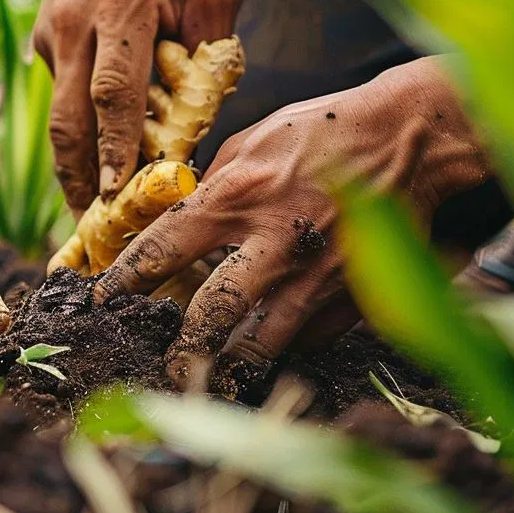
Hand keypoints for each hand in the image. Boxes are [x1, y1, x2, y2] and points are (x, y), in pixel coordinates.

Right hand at [34, 0, 242, 212]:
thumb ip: (212, 49)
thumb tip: (198, 124)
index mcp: (120, 2)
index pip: (114, 89)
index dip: (117, 148)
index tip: (118, 199)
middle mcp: (73, 21)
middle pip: (67, 119)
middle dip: (80, 182)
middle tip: (97, 236)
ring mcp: (51, 31)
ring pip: (57, 118)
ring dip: (75, 171)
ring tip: (94, 222)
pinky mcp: (44, 39)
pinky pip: (63, 97)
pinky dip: (81, 136)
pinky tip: (103, 166)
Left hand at [94, 56, 489, 387]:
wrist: (411, 140)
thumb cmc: (327, 132)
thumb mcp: (254, 141)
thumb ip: (215, 184)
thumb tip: (181, 215)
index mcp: (236, 198)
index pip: (160, 251)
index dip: (124, 282)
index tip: (102, 301)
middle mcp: (270, 245)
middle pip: (207, 317)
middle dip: (177, 350)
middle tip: (161, 369)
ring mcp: (314, 279)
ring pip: (259, 346)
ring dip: (229, 366)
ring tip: (209, 381)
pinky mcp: (352, 299)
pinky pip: (306, 339)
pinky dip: (285, 345)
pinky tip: (270, 348)